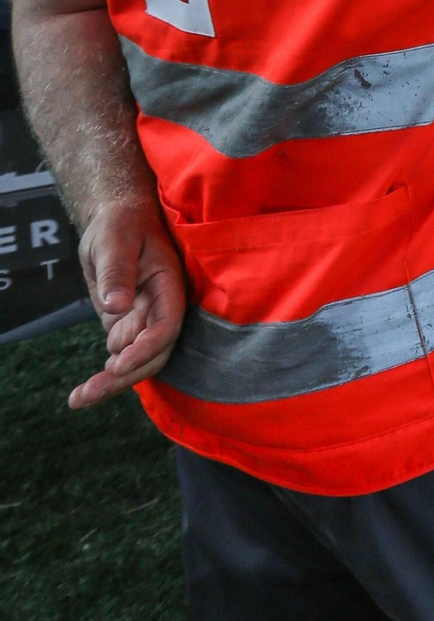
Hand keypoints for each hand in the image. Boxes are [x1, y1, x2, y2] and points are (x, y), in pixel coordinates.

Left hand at [69, 195, 186, 409]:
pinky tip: (83, 391)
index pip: (167, 325)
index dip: (146, 348)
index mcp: (168, 286)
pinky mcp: (126, 327)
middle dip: (125, 376)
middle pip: (154, 353)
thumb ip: (117, 270)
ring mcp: (144, 320)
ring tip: (79, 399)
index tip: (119, 363)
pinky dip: (106, 376)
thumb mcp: (114, 240)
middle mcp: (161, 309)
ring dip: (112, 383)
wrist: (117, 221)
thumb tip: (116, 306)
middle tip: (90, 393)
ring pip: (137, 362)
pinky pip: (121, 357)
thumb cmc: (120, 224)